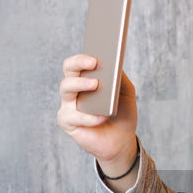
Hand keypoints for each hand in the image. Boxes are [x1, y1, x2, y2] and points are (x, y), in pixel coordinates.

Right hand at [56, 54, 139, 183]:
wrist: (121, 140)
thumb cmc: (122, 113)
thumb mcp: (126, 93)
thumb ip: (120, 78)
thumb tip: (114, 64)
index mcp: (86, 78)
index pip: (79, 61)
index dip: (84, 55)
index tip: (96, 51)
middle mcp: (74, 89)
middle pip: (69, 69)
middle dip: (79, 63)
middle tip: (93, 62)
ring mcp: (69, 104)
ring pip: (66, 88)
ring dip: (80, 84)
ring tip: (96, 84)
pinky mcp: (68, 122)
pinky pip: (74, 116)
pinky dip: (90, 117)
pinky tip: (103, 116)